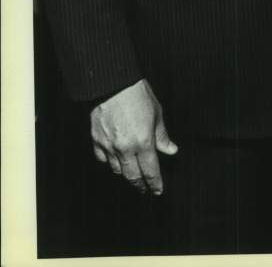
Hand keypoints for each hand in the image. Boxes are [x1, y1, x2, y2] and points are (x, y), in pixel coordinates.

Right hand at [91, 79, 177, 194]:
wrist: (112, 83)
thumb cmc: (137, 94)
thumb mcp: (157, 113)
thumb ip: (162, 136)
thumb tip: (171, 150)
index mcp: (143, 141)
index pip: (151, 170)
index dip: (155, 183)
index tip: (158, 190)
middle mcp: (125, 148)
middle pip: (133, 176)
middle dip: (140, 185)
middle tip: (145, 189)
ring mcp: (109, 146)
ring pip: (117, 170)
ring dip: (126, 174)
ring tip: (133, 175)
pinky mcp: (97, 141)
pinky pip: (103, 159)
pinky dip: (110, 162)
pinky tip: (116, 160)